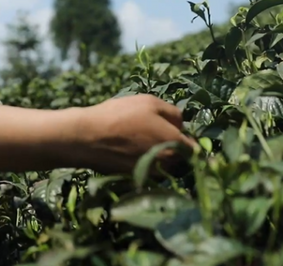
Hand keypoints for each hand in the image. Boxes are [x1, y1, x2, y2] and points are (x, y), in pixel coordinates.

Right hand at [75, 94, 196, 174]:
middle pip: (179, 158)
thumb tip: (181, 124)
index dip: (189, 138)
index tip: (179, 132)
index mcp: (175, 144)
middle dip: (173, 147)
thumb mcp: (150, 102)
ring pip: (163, 166)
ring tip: (140, 140)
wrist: (87, 138)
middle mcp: (167, 164)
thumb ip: (173, 113)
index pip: (195, 149)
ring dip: (158, 156)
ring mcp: (151, 175)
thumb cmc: (120, 116)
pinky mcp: (136, 179)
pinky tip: (128, 149)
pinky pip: (147, 171)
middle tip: (156, 132)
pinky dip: (143, 162)